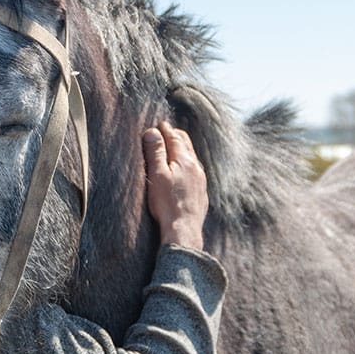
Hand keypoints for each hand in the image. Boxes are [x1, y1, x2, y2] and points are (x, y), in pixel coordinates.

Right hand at [143, 121, 208, 249]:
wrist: (184, 229)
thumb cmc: (167, 203)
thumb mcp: (157, 175)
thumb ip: (156, 152)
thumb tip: (153, 131)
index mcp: (184, 160)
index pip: (175, 138)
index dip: (166, 130)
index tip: (160, 124)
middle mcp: (196, 167)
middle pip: (186, 145)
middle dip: (176, 136)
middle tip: (167, 131)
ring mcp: (201, 180)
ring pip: (192, 158)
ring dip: (183, 150)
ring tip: (175, 148)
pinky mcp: (201, 192)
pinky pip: (195, 172)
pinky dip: (188, 165)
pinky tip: (185, 171)